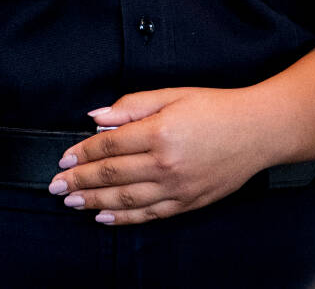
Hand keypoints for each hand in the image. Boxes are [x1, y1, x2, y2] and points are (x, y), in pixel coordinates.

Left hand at [48, 87, 275, 225]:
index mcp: (159, 133)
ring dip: (93, 202)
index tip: (64, 159)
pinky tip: (104, 216)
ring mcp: (178, 188)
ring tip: (72, 202)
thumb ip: (131, 105)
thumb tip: (96, 117)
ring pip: (126, 199)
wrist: (258, 131)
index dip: (82, 153)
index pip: (109, 146)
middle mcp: (166, 164)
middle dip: (79, 181)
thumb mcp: (172, 95)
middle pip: (112, 175)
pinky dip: (124, 218)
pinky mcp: (188, 203)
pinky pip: (149, 215)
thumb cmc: (216, 108)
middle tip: (55, 186)